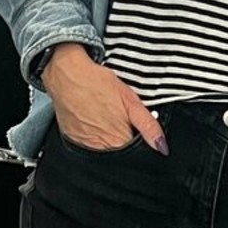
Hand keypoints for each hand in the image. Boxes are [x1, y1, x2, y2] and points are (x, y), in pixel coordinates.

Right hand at [42, 44, 168, 153]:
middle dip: (125, 139)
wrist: (67, 75)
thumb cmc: (97, 83)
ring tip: (105, 117)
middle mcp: (102, 147)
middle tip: (119, 118)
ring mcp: (85, 146)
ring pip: (106, 151)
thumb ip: (148, 125)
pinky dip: (94, 136)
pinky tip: (94, 120)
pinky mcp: (73, 141)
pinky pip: (89, 146)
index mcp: (119, 140)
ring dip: (109, 138)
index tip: (135, 127)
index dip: (139, 139)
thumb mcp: (130, 100)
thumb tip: (161, 145)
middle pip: (121, 153)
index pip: (137, 153)